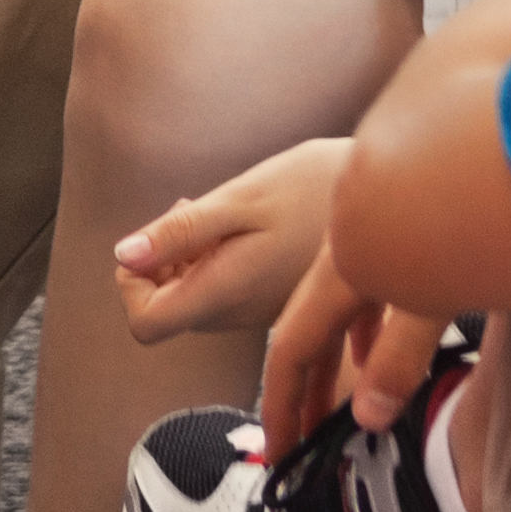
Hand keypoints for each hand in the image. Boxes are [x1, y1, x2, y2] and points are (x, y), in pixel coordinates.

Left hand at [117, 135, 349, 346]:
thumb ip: (180, 233)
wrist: (387, 191)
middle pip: (170, 310)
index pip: (146, 326)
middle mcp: (241, 314)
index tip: (156, 245)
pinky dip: (218, 260)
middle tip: (193, 214)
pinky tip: (244, 227)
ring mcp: (261, 312)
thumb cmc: (313, 186)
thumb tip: (123, 256)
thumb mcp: (240, 198)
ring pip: (198, 299)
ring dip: (192, 258)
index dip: (133, 286)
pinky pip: (228, 291)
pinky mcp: (279, 300)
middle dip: (163, 263)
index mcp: (225, 292)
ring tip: (224, 217)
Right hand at [259, 223, 450, 456]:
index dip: (282, 403)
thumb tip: (366, 413)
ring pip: (342, 315)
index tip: (276, 451)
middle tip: (299, 442)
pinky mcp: (406, 233)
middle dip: (301, 392)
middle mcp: (349, 254)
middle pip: (310, 332)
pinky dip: (370, 333)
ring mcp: (375, 241)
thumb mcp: (435, 292)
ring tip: (339, 407)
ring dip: (337, 365)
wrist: (486, 134)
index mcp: (343, 269)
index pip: (294, 347)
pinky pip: (373, 296)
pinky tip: (385, 349)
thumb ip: (402, 356)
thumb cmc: (462, 207)